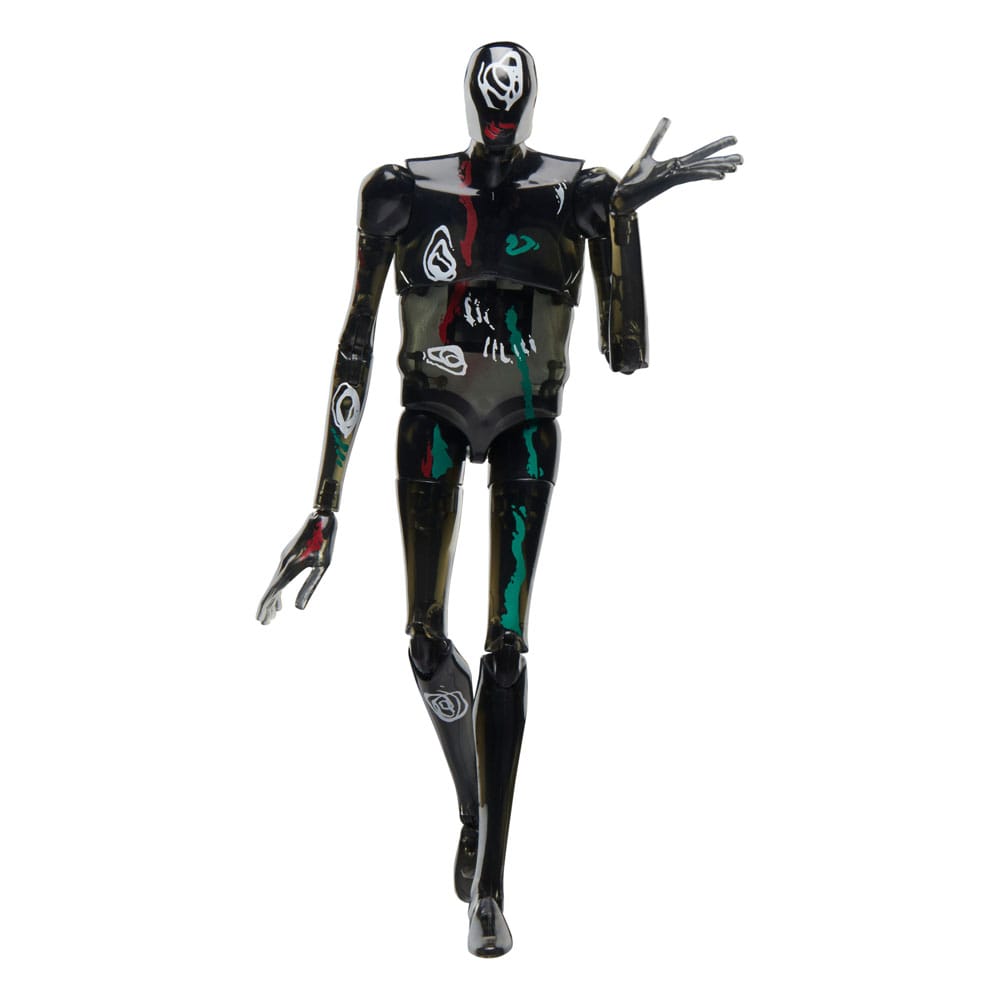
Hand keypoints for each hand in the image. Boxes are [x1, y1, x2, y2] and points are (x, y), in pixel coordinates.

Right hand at [256, 511, 336, 623]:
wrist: (322, 517)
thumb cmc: (325, 541)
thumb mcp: (322, 566)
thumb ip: (309, 586)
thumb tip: (298, 609)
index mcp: (291, 566)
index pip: (274, 590)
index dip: (266, 605)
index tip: (260, 619)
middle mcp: (283, 562)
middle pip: (272, 589)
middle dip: (267, 607)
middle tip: (264, 623)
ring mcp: (284, 558)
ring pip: (275, 583)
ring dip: (273, 600)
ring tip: (273, 617)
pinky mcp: (288, 556)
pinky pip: (280, 576)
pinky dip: (278, 590)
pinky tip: (282, 600)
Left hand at [611, 118, 741, 213]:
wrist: (622, 196)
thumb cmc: (633, 179)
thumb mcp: (647, 154)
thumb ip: (658, 137)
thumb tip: (667, 117)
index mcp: (677, 165)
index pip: (700, 155)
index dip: (717, 147)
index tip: (734, 140)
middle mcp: (679, 171)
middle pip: (705, 164)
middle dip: (723, 161)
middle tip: (743, 160)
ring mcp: (675, 177)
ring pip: (701, 170)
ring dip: (718, 169)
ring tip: (735, 168)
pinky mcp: (669, 181)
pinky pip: (692, 176)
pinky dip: (705, 175)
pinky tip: (720, 176)